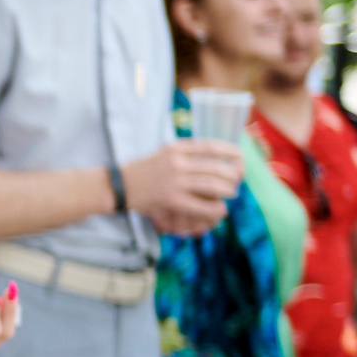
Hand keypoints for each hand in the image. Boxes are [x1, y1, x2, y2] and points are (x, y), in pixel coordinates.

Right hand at [124, 139, 241, 236]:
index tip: (239, 155)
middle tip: (238, 179)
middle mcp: (177, 163)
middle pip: (215, 167)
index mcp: (175, 149)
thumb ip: (184, 153)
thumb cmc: (141, 170)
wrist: (117, 186)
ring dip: (228, 190)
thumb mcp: (162, 154)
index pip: (209, 147)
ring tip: (232, 193)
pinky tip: (221, 210)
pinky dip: (215, 208)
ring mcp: (174, 182)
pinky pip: (201, 205)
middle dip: (232, 174)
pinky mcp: (171, 200)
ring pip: (212, 186)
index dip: (229, 151)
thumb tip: (210, 156)